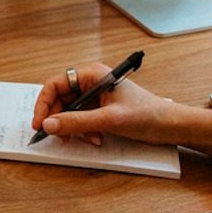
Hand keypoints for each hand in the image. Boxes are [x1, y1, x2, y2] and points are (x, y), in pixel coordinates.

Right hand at [32, 63, 211, 156]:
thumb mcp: (108, 120)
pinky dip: (83, 130)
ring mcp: (97, 96)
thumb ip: (76, 122)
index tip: (40, 123)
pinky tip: (95, 138)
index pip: (55, 84)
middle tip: (58, 135)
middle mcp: (92, 82)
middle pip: (60, 99)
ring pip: (70, 111)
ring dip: (73, 127)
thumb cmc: (148, 114)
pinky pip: (81, 118)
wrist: (171, 126)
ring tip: (85, 138)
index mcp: (92, 74)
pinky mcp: (101, 108)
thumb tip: (48, 124)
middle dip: (59, 119)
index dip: (44, 104)